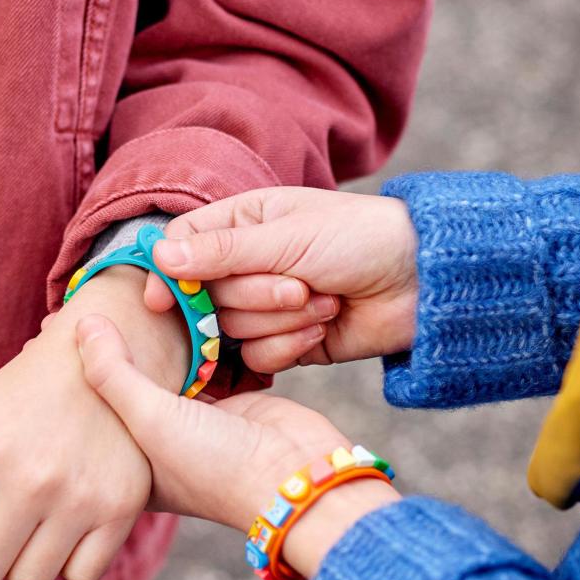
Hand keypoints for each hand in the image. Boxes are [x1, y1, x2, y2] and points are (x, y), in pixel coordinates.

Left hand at [0, 267, 186, 579]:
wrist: (108, 358)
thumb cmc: (27, 392)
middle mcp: (32, 479)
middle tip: (0, 512)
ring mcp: (82, 497)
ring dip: (24, 558)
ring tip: (36, 517)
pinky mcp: (122, 508)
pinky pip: (80, 576)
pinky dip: (71, 559)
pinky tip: (71, 521)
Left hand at [77, 315, 399, 578]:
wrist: (299, 474)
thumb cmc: (218, 466)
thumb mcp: (151, 420)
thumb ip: (114, 373)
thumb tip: (83, 323)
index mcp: (130, 470)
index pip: (88, 420)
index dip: (67, 382)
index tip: (46, 337)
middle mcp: (160, 446)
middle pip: (124, 391)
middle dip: (106, 355)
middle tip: (77, 311)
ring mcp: (195, 421)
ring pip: (162, 371)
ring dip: (150, 341)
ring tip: (116, 301)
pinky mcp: (228, 398)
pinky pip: (200, 360)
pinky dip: (189, 338)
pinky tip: (166, 307)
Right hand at [143, 188, 417, 372]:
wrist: (421, 282)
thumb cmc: (359, 238)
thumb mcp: (288, 237)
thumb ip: (222, 252)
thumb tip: (159, 256)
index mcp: (244, 223)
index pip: (183, 246)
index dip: (169, 274)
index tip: (162, 300)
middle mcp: (247, 264)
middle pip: (208, 296)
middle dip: (255, 296)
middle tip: (299, 287)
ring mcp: (265, 305)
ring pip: (232, 329)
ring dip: (280, 320)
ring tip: (323, 301)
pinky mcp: (285, 341)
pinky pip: (258, 356)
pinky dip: (289, 344)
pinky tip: (322, 327)